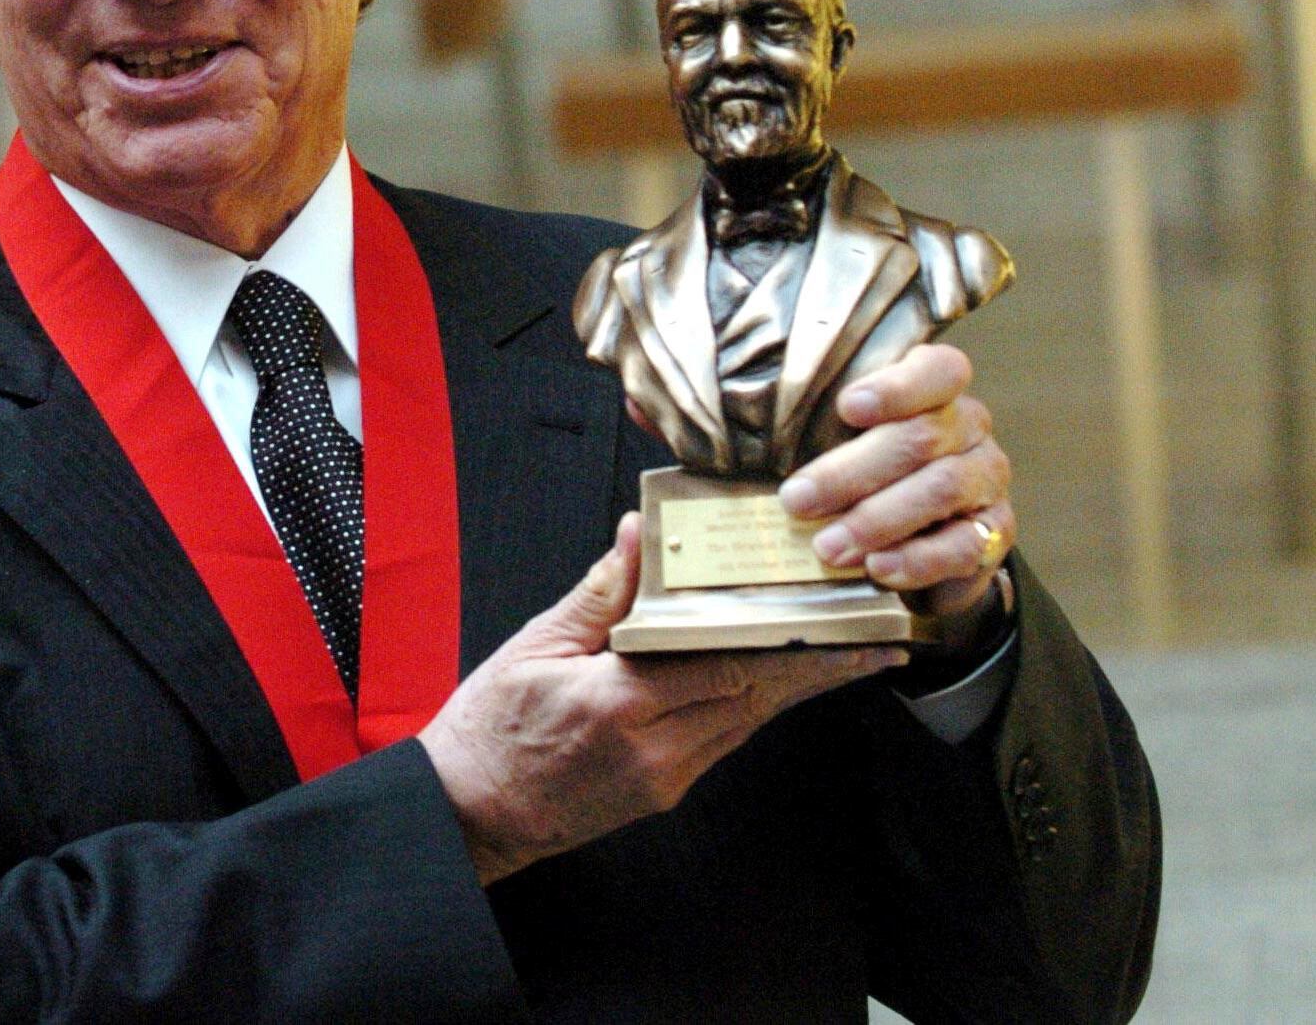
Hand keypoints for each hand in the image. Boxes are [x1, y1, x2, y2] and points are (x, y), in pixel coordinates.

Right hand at [418, 513, 906, 884]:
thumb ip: (598, 594)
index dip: (792, 644)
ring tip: (846, 655)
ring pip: (748, 721)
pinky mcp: (664, 791)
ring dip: (798, 687)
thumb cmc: (492, 726)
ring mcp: (665, 777)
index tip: (844, 626)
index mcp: (620, 703)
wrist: (471, 813)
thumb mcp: (534, 647)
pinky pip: (724, 739)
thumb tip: (637, 535)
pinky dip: (754, 705)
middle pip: (756, 697)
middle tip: (877, 638)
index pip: (726, 664)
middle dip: (820, 666)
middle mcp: (656, 748)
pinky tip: (776, 681)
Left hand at [778, 345, 1013, 631]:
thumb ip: (811, 430)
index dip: (895, 387)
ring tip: (827, 547)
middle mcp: (969, 427)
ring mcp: (985, 478)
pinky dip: (916, 559)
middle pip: (921, 436)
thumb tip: (745, 441)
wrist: (919, 542)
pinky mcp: (993, 532)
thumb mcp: (836, 442)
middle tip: (797, 500)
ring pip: (940, 488)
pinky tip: (879, 569)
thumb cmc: (864, 474)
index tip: (846, 407)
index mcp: (936, 389)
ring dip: (877, 519)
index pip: (938, 370)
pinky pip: (963, 545)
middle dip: (852, 471)